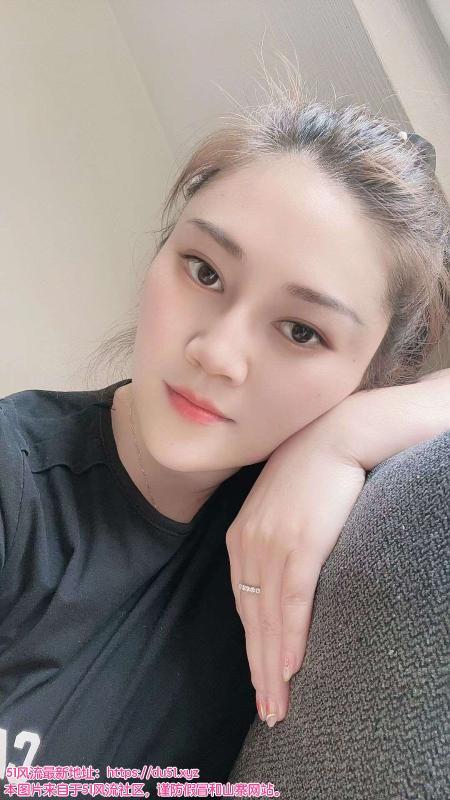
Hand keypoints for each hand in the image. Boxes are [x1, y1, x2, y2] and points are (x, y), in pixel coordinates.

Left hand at [225, 418, 365, 727]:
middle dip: (259, 669)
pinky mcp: (299, 546)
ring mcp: (272, 547)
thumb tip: (280, 570)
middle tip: (268, 710)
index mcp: (240, 538)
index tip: (259, 676)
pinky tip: (292, 667)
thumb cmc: (310, 468)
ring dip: (273, 668)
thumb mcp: (279, 505)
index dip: (252, 646)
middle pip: (252, 621)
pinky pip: (293, 603)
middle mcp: (249, 546)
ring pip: (269, 621)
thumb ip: (272, 538)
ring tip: (278, 705)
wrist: (333, 435)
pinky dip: (292, 638)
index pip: (243, 605)